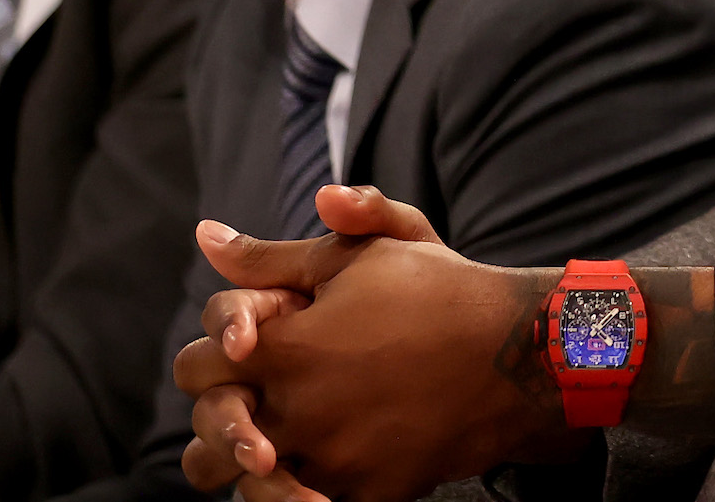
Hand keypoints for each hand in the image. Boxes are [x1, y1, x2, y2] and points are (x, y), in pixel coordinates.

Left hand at [176, 186, 566, 501]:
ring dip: (254, 470)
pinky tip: (330, 462)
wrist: (520, 350)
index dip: (213, 353)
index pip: (195, 366)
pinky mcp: (367, 493)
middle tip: (254, 407)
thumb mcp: (362, 252)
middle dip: (225, 421)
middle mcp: (297, 412)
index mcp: (286, 349)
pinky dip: (309, 493)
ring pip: (250, 489)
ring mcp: (332, 460)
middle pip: (208, 443)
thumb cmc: (440, 289)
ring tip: (279, 447)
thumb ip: (276, 254)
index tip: (247, 347)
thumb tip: (206, 237)